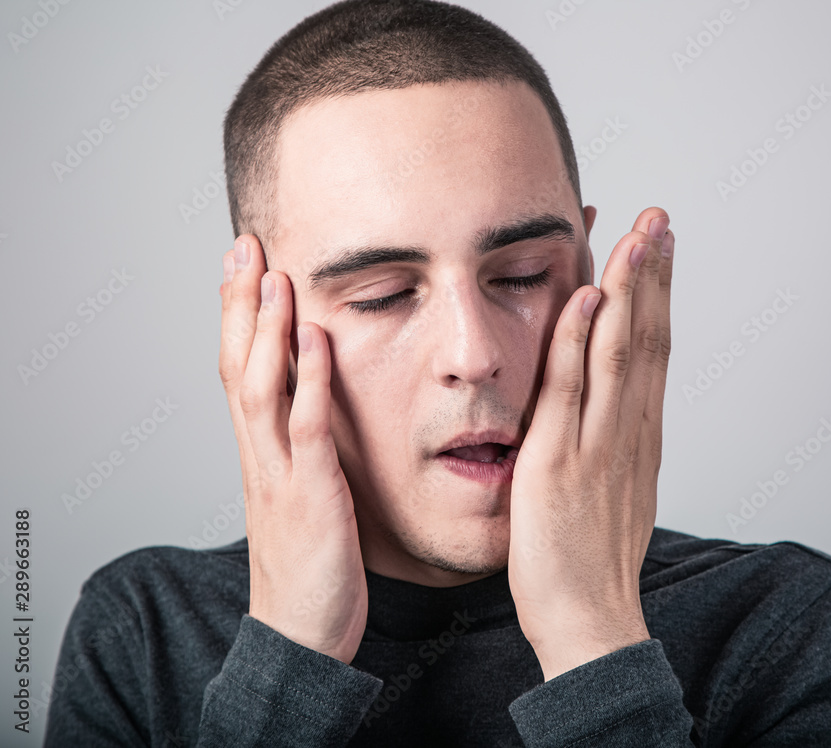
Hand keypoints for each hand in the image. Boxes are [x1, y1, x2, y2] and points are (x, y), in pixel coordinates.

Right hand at [218, 235, 367, 662]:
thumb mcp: (303, 499)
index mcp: (261, 456)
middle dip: (239, 305)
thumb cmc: (311, 570)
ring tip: (272, 274)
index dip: (238, 319)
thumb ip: (305, 454)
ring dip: (264, 328)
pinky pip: (307, 429)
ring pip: (261, 388)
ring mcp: (280, 475)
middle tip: (244, 245)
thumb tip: (317, 412)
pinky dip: (307, 380)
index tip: (243, 266)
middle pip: (238, 366)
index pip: (240, 372)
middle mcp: (261, 457)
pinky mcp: (311, 497)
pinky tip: (313, 338)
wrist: (302, 637)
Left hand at [508, 207, 673, 680]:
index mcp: (638, 440)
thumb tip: (611, 423)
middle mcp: (629, 433)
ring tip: (639, 233)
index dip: (657, 299)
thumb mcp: (614, 497)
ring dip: (631, 287)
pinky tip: (590, 294)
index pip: (652, 353)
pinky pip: (572, 388)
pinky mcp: (561, 461)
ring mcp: (600, 444)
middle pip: (649, 338)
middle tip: (660, 218)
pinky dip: (581, 338)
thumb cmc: (592, 565)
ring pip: (621, 350)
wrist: (589, 621)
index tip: (659, 252)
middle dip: (655, 275)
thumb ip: (614, 452)